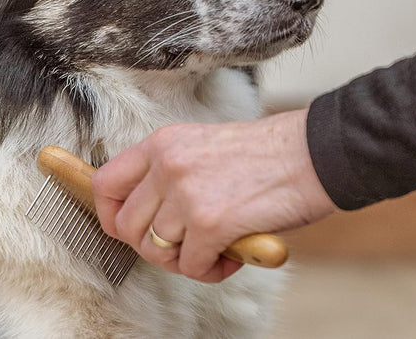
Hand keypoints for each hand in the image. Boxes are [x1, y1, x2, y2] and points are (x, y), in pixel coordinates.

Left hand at [91, 109, 335, 282]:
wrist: (310, 154)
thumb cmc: (263, 155)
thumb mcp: (200, 147)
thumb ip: (167, 175)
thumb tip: (144, 218)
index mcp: (161, 143)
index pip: (104, 184)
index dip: (109, 215)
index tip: (128, 229)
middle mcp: (167, 166)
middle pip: (127, 226)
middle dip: (153, 246)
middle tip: (183, 246)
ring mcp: (186, 194)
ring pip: (157, 251)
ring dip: (184, 260)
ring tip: (213, 250)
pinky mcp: (211, 223)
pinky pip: (191, 266)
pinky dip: (210, 271)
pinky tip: (231, 256)